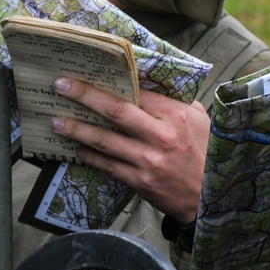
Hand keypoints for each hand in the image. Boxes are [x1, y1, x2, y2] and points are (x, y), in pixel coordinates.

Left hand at [51, 77, 210, 222]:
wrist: (213, 197)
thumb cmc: (209, 154)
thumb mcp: (202, 121)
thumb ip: (180, 104)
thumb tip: (156, 87)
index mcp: (177, 116)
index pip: (140, 91)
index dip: (114, 80)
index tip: (94, 72)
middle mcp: (161, 136)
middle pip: (116, 110)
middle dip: (85, 95)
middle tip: (61, 85)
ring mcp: (148, 160)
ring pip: (104, 140)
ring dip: (77, 129)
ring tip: (56, 121)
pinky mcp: (140, 181)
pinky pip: (108, 165)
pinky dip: (90, 156)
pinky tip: (77, 149)